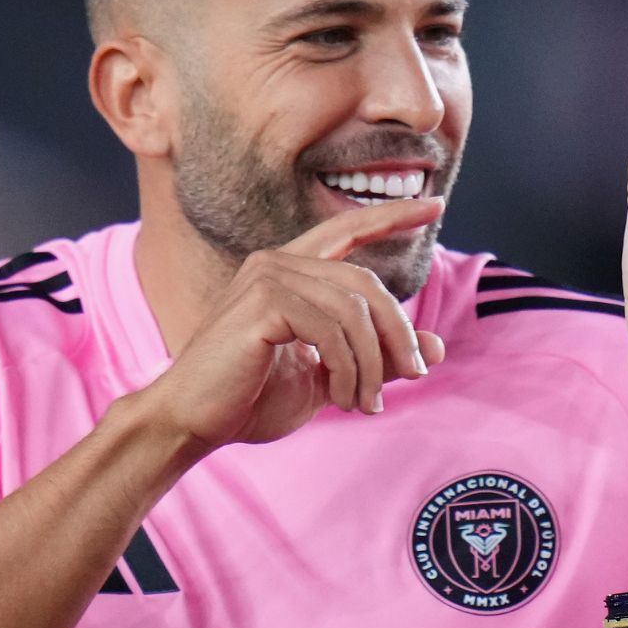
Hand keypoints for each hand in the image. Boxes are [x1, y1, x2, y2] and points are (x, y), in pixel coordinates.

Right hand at [141, 197, 448, 452]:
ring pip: (354, 311)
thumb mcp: (330, 378)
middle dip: (398, 332)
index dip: (390, 216)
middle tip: (412, 374)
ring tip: (364, 403)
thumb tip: (436, 347)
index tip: (433, 204)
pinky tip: (342, 397)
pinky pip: (332, 329)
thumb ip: (377, 359)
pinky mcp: (262, 302)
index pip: (346, 230)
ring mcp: (266, 277)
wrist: (191, 423)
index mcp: (288, 271)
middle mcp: (276, 262)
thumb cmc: (251, 399)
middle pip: (366, 283)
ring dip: (371, 364)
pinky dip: (349, 368)